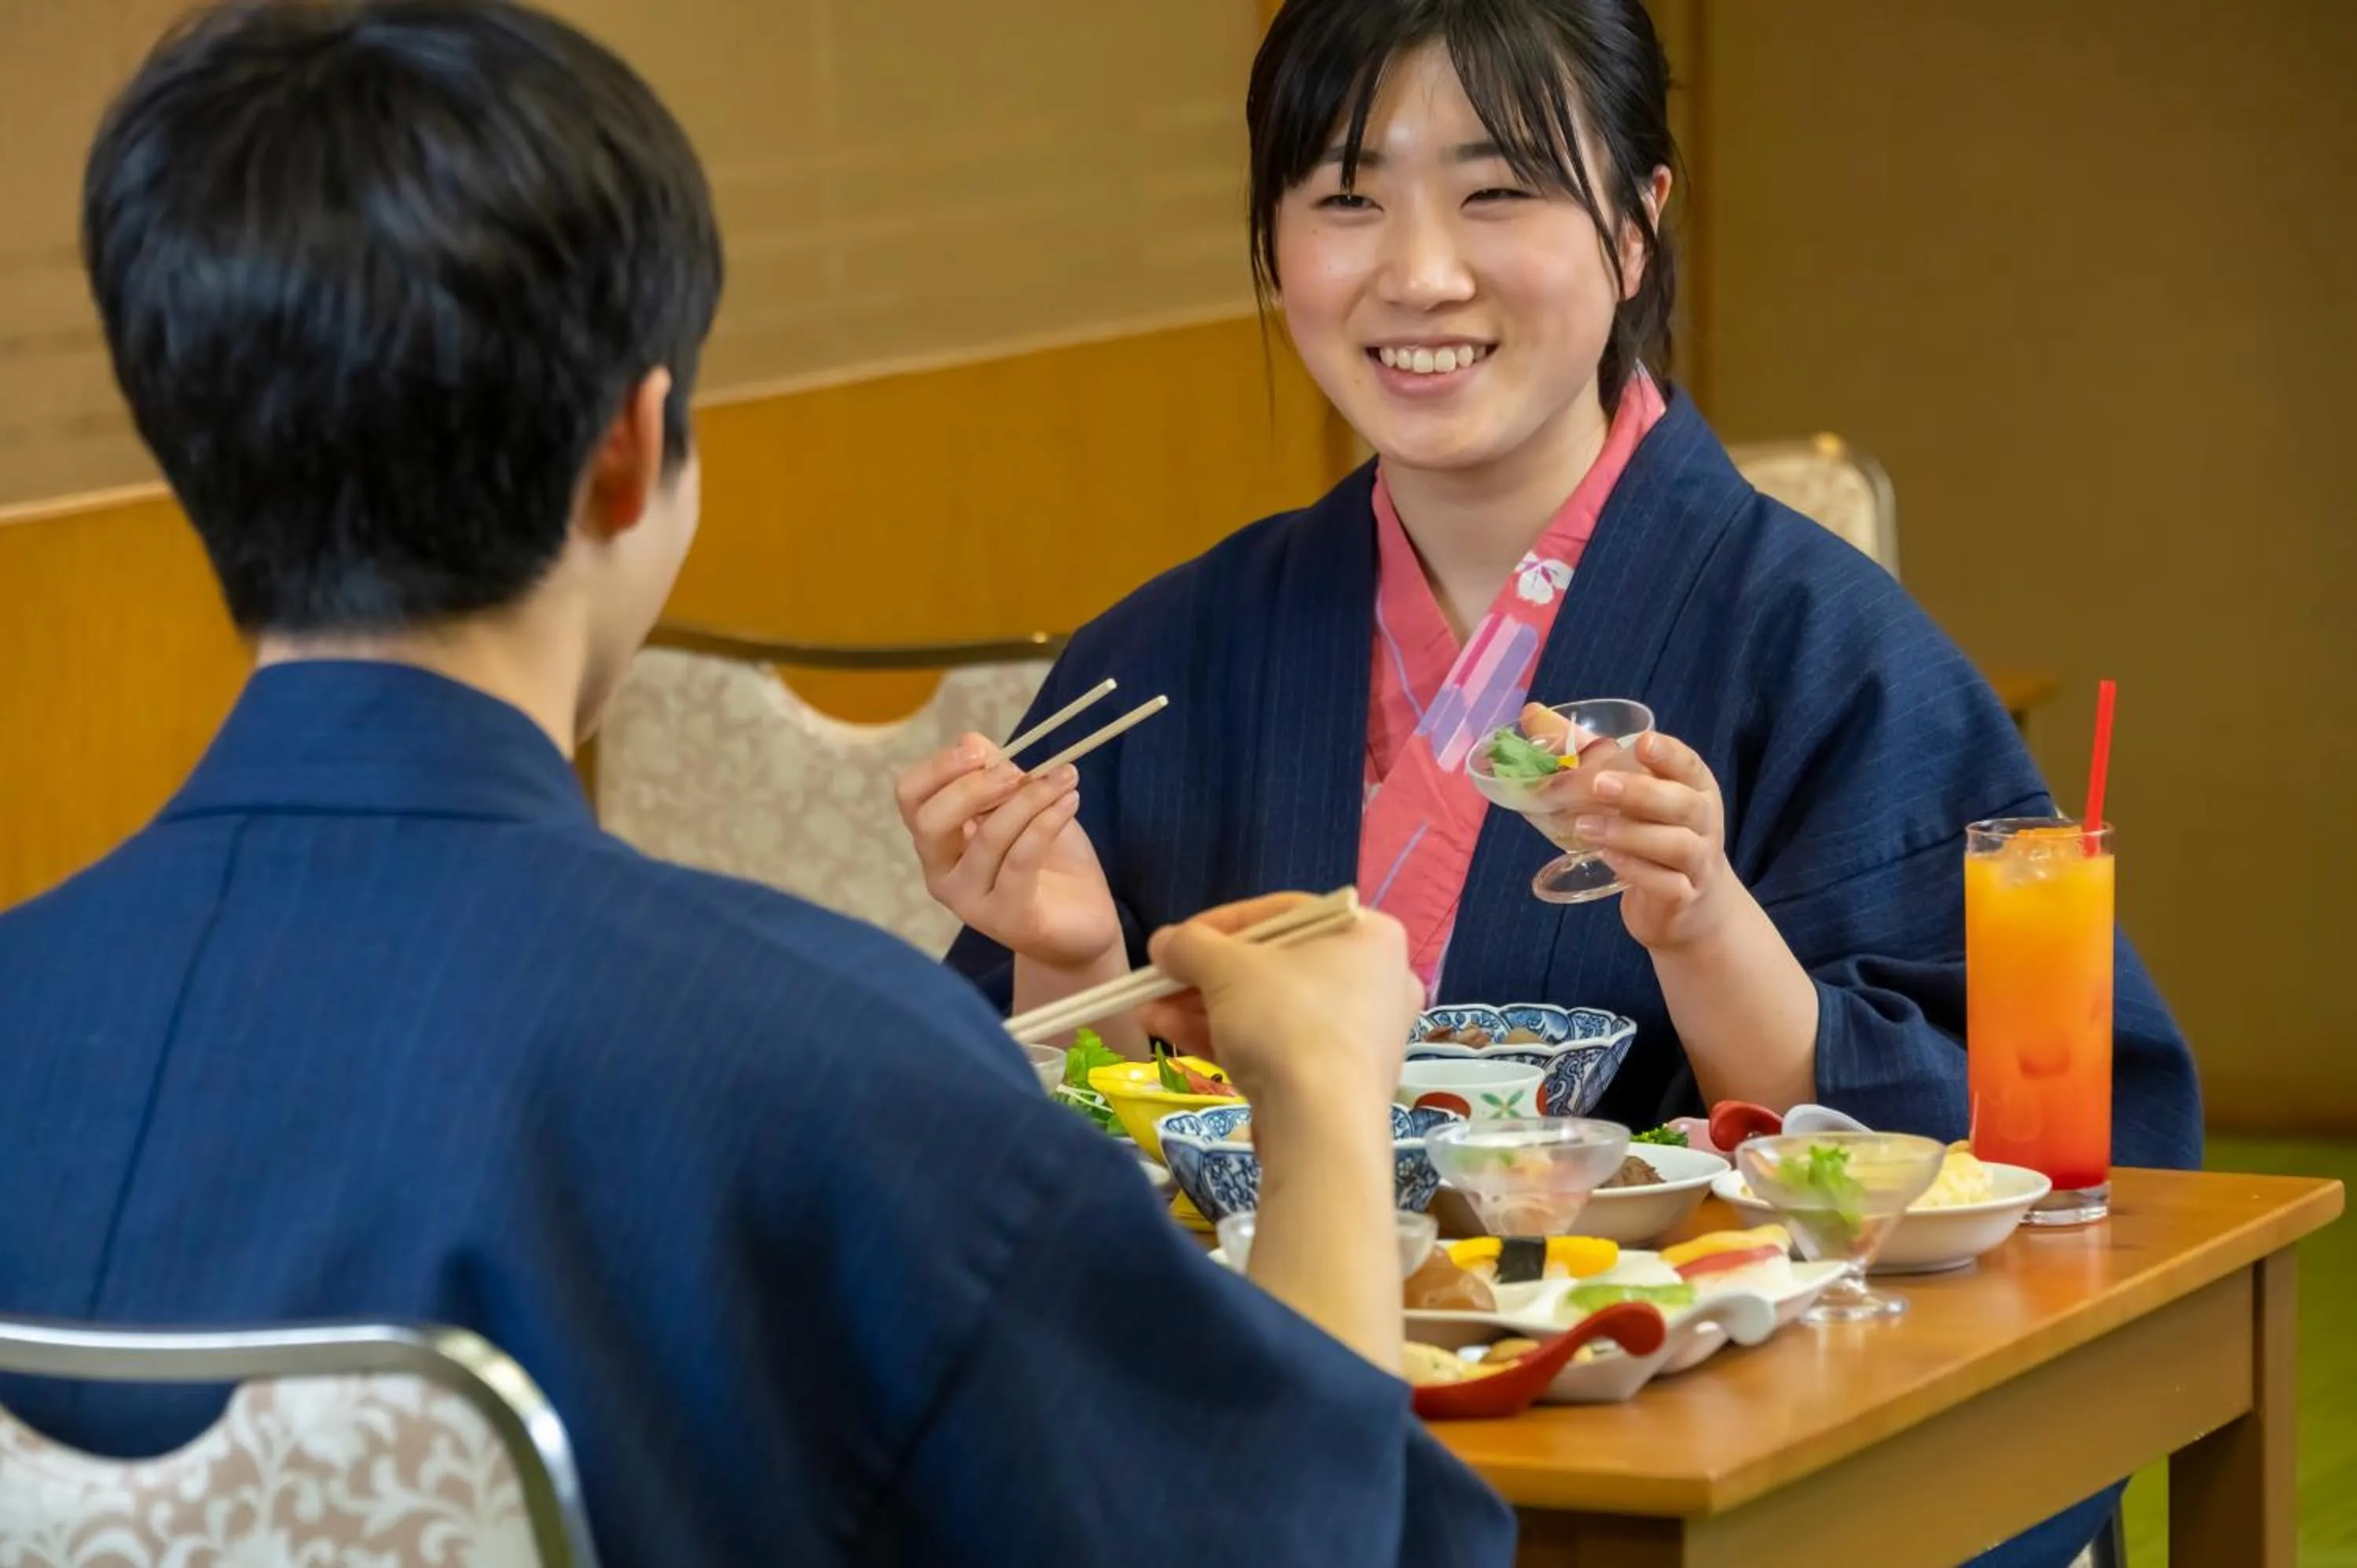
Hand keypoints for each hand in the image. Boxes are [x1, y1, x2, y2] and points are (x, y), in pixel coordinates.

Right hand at [894, 733, 1121, 968]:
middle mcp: (941, 873)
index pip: (910, 796)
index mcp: (938, 840)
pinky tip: (1070, 802)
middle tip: (1018, 773)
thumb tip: (970, 740)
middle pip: (930, 821)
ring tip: (1065, 780)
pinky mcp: (1006, 917)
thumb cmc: (1049, 860)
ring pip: (988, 837)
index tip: (981, 753)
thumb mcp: (1023, 804)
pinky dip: (1046, 821)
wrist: (1082, 923)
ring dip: (1030, 799)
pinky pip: (1021, 859)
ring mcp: (969, 900)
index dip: (939, 768)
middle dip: (974, 787)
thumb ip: (997, 774)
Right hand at [1137, 893, 1420, 1116]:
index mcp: (1369, 935)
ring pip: (1269, 1010)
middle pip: (1273, 966)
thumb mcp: (1228, 969)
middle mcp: (1375, 982)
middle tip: (1159, 979)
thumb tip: (1164, 942)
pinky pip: (1277, 1045)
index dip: (1219, 923)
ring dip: (1203, 1007)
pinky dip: (1227, 1037)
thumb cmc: (1287, 1023)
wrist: (1321, 1128)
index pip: (1283, 913)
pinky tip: (1169, 1034)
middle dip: (1204, 975)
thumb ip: (1191, 946)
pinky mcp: (1336, 1081)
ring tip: (1147, 1011)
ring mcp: (1358, 1037)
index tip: (1176, 939)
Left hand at [1539, 730, 1738, 952]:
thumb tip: (1532, 714)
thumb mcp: (1630, 791)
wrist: (1690, 905)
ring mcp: (1697, 861)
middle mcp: (1703, 821)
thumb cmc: (1654, 832)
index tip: (1643, 742)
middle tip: (1598, 785)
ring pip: (1674, 844)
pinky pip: (1666, 883)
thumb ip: (1587, 753)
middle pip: (1681, 803)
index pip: (1688, 765)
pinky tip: (1605, 859)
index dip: (1668, 754)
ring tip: (1583, 826)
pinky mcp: (1683, 896)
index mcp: (1693, 786)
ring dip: (1628, 834)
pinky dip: (1636, 870)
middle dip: (1640, 792)